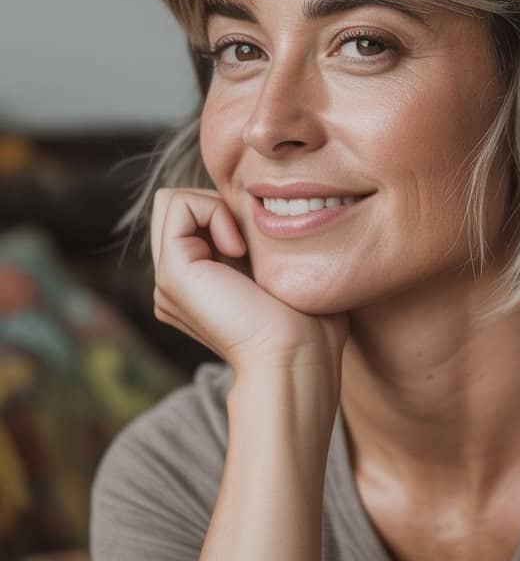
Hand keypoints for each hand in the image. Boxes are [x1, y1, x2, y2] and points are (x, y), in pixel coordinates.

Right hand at [150, 188, 350, 382]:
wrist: (294, 359)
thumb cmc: (309, 325)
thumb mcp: (283, 271)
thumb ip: (262, 242)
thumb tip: (262, 208)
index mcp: (200, 283)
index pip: (194, 213)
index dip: (228, 210)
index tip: (262, 246)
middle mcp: (178, 283)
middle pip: (178, 205)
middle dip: (217, 204)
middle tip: (251, 242)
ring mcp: (169, 280)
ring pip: (173, 201)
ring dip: (215, 206)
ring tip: (244, 248)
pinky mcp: (172, 273)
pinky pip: (177, 205)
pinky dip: (213, 211)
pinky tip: (239, 250)